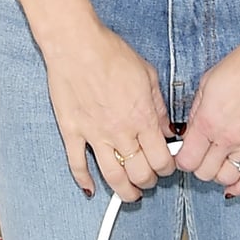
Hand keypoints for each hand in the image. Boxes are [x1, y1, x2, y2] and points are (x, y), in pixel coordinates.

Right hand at [43, 23, 175, 200]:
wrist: (76, 45)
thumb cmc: (111, 54)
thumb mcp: (148, 75)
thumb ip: (159, 107)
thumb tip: (167, 128)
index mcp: (142, 118)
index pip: (161, 159)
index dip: (167, 168)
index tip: (166, 166)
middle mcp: (120, 131)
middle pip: (139, 173)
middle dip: (148, 181)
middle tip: (149, 179)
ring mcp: (94, 134)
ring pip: (112, 177)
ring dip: (124, 191)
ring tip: (129, 194)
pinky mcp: (72, 132)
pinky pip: (77, 164)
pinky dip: (84, 181)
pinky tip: (91, 189)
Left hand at [174, 33, 239, 196]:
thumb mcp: (207, 82)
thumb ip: (196, 111)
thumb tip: (191, 130)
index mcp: (208, 121)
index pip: (186, 160)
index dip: (181, 160)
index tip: (183, 154)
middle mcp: (228, 138)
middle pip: (204, 173)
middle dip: (198, 166)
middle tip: (201, 156)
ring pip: (226, 178)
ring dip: (219, 174)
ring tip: (219, 164)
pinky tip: (234, 186)